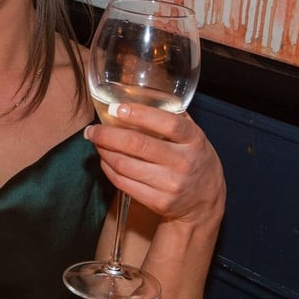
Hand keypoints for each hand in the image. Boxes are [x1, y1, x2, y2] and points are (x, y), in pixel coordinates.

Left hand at [83, 103, 224, 226]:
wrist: (206, 201)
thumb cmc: (194, 159)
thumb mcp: (194, 136)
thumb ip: (173, 117)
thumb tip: (138, 96)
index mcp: (194, 140)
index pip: (168, 124)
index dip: (139, 114)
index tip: (116, 108)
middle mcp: (183, 162)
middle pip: (138, 145)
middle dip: (108, 135)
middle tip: (92, 130)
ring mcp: (171, 184)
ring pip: (125, 165)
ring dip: (104, 151)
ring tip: (96, 143)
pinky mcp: (158, 202)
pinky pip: (123, 183)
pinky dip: (108, 169)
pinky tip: (104, 160)